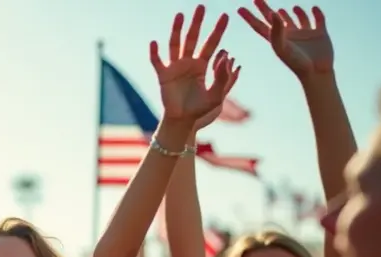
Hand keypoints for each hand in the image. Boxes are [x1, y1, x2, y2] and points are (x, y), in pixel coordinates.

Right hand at [150, 6, 237, 122]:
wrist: (182, 120)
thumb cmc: (200, 109)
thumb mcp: (216, 95)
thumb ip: (222, 77)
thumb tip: (225, 57)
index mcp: (202, 66)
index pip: (212, 44)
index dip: (218, 31)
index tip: (226, 16)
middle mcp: (188, 62)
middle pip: (193, 38)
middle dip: (197, 23)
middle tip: (201, 6)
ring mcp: (174, 67)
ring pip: (175, 44)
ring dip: (177, 30)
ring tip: (180, 14)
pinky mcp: (163, 75)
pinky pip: (157, 61)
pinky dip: (155, 53)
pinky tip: (154, 42)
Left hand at [238, 0, 332, 79]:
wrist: (317, 74)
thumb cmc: (297, 63)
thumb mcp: (283, 47)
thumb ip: (276, 30)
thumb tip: (271, 12)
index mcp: (277, 39)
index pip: (260, 25)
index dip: (250, 17)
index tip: (239, 8)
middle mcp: (289, 35)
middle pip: (274, 19)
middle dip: (265, 9)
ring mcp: (304, 34)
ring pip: (296, 20)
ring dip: (292, 14)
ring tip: (287, 9)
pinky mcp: (320, 34)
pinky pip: (318, 20)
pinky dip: (316, 14)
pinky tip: (314, 8)